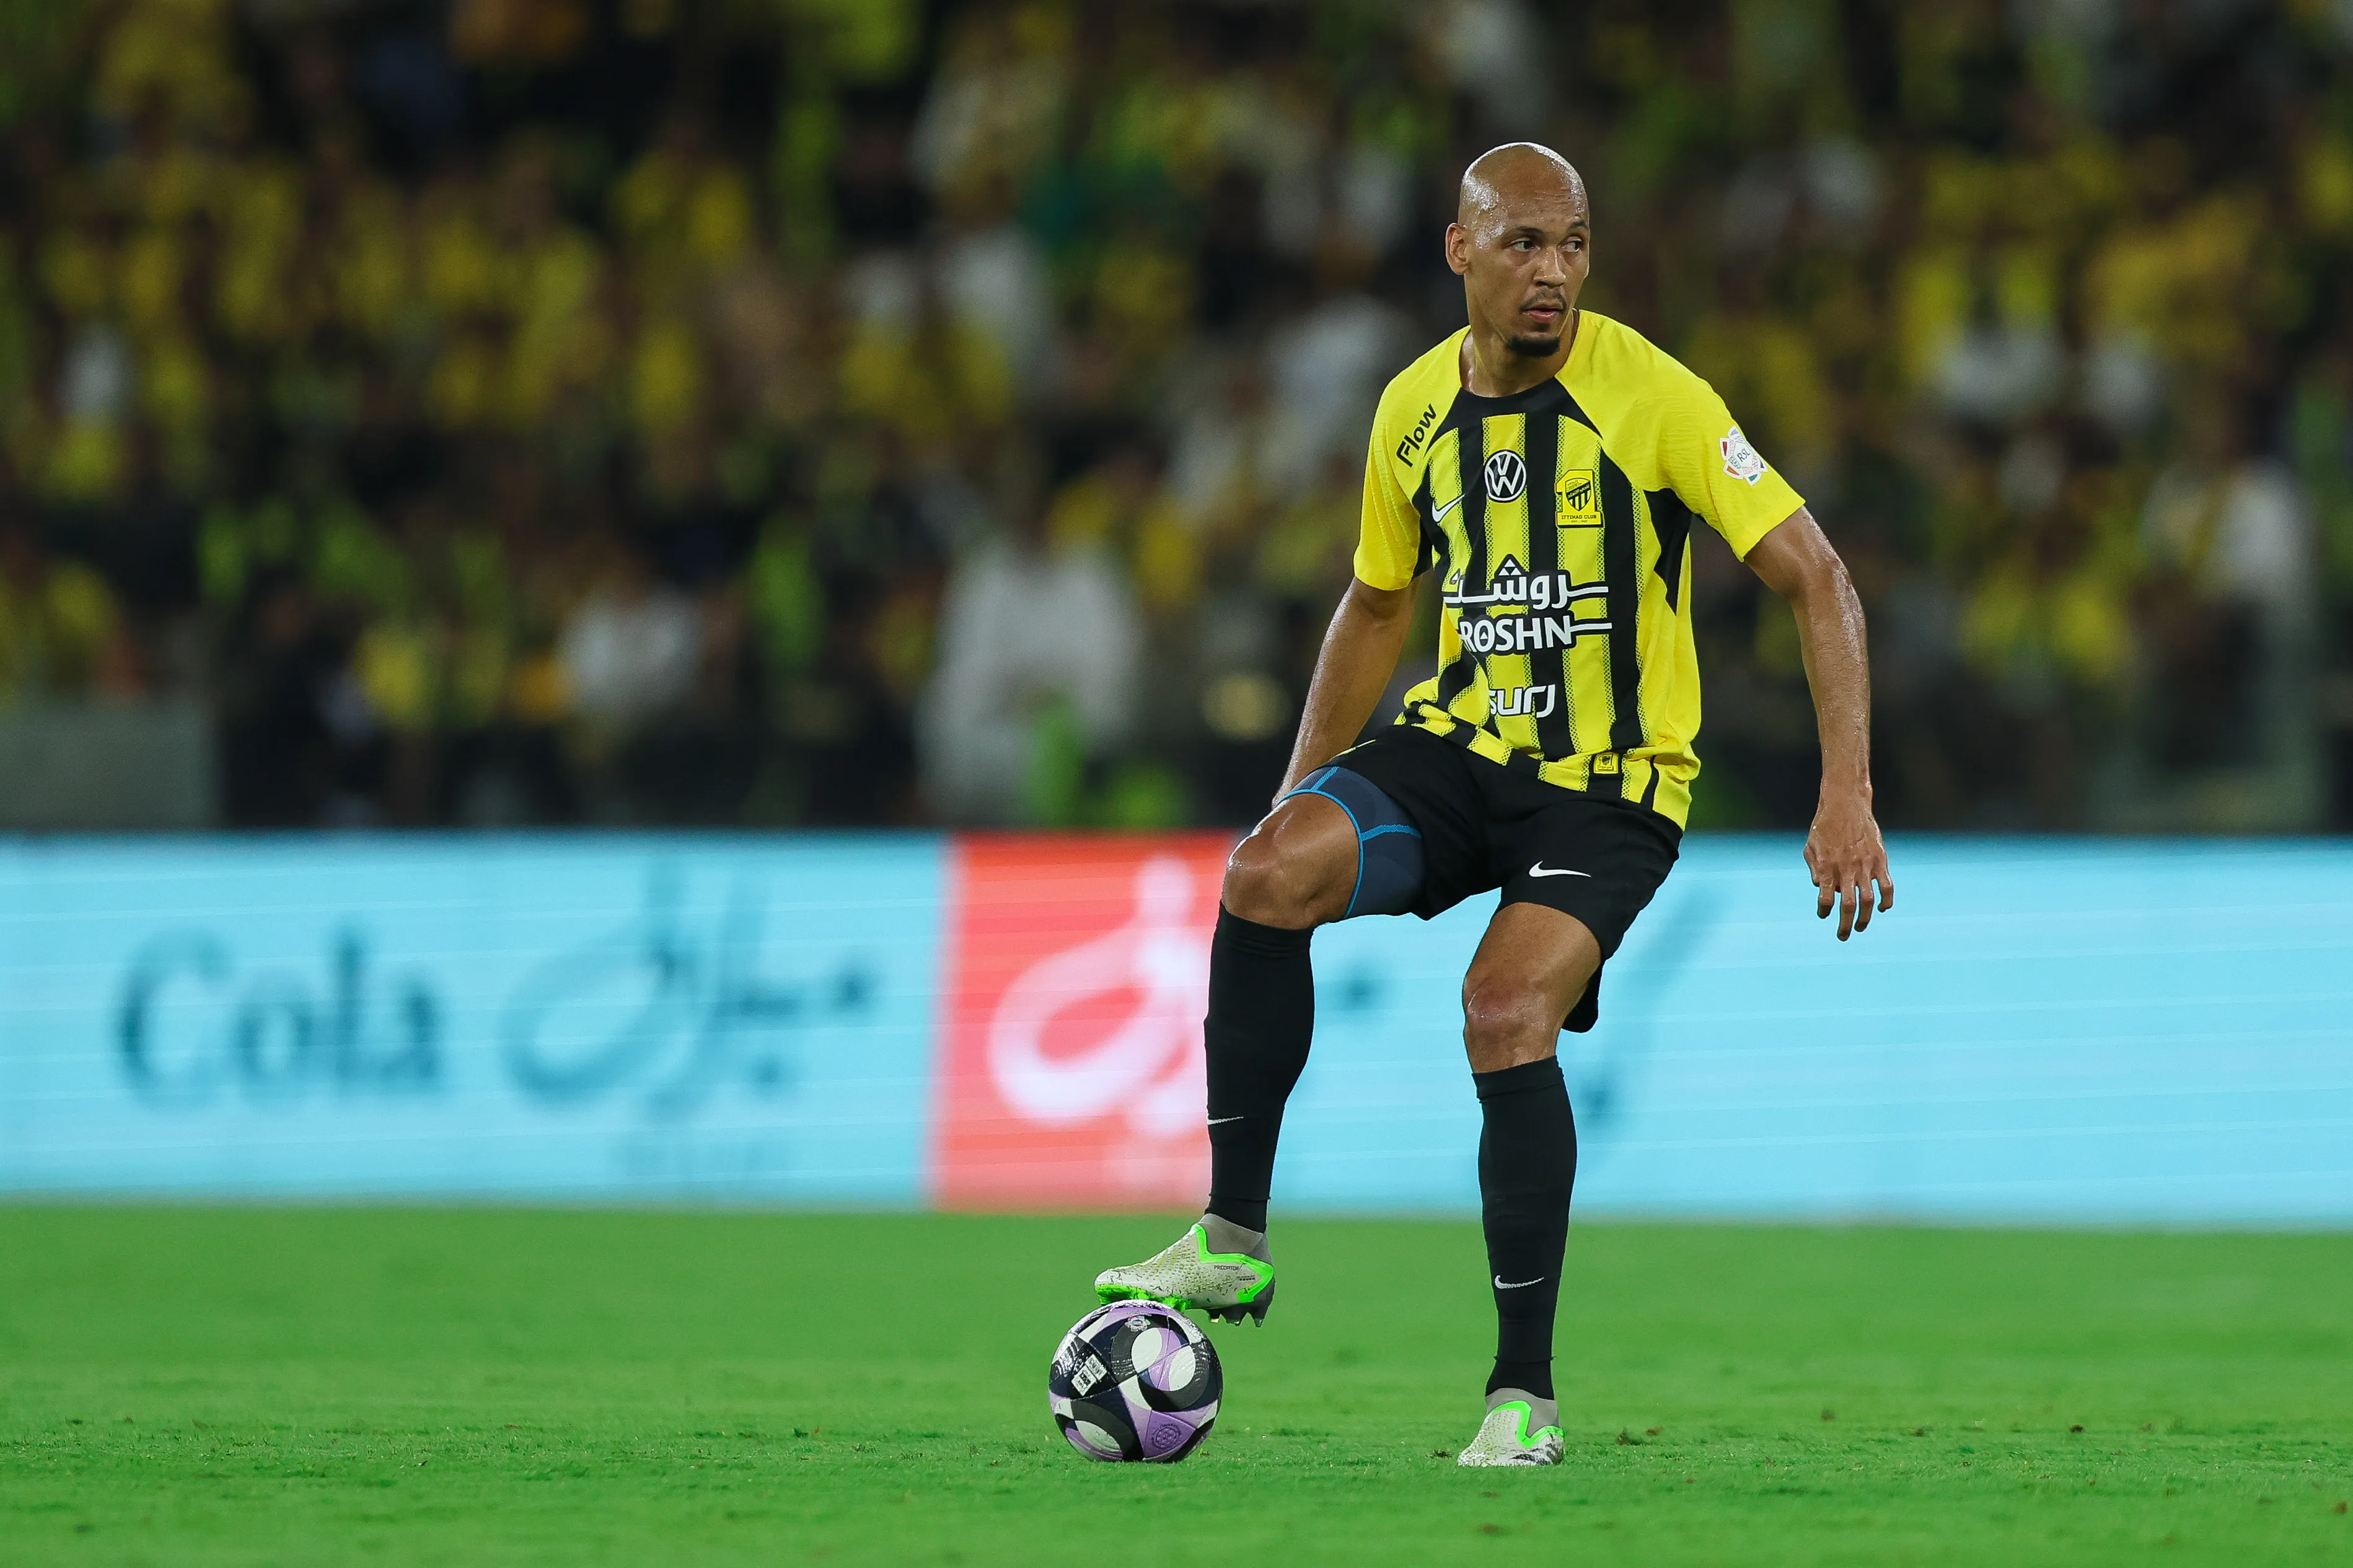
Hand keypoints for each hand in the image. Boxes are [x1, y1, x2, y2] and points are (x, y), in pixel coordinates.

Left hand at [1804, 789, 1892, 940]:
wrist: (1846, 803)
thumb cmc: (1824, 825)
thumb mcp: (1810, 846)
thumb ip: (1814, 869)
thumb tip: (1820, 888)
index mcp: (1826, 866)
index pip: (1825, 898)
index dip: (1824, 911)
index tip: (1823, 914)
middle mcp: (1846, 869)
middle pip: (1847, 905)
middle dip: (1844, 925)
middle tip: (1842, 936)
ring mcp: (1865, 865)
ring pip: (1868, 900)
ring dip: (1865, 918)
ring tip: (1860, 927)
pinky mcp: (1880, 860)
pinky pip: (1887, 886)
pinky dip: (1887, 900)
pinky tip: (1883, 909)